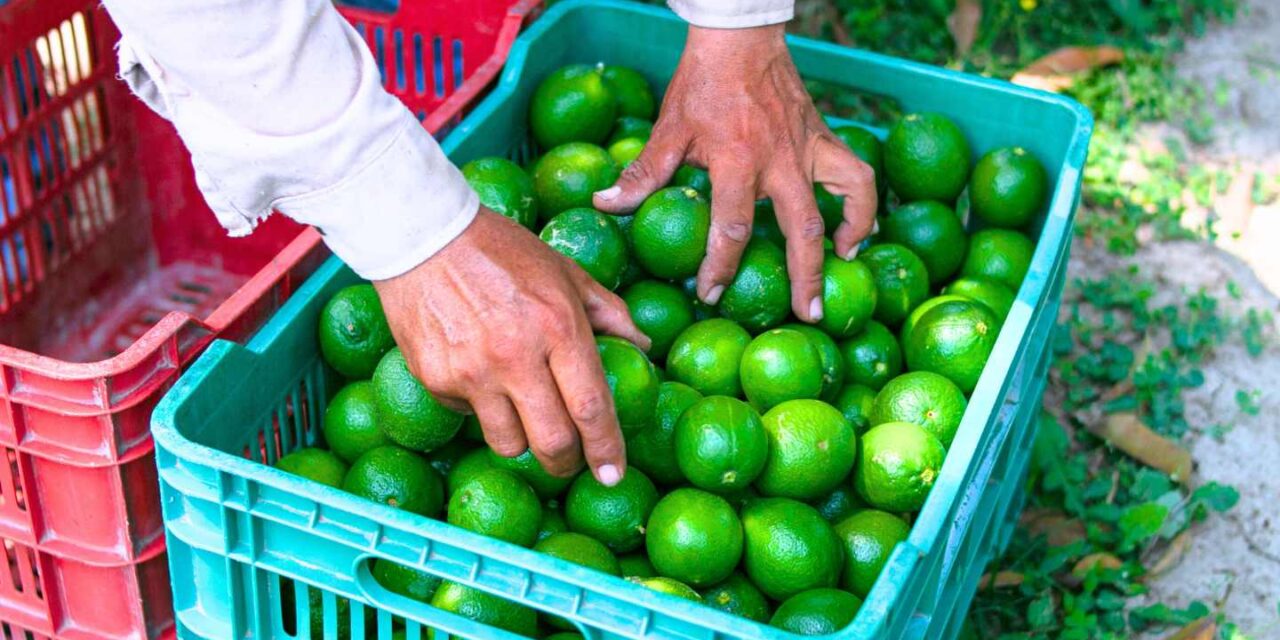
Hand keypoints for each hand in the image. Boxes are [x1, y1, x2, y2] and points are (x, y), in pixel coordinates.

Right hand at [373, 208, 650, 483]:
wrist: (421, 236)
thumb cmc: (502, 251)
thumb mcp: (565, 271)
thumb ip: (608, 311)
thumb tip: (643, 346)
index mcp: (557, 327)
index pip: (591, 408)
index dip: (606, 449)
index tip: (613, 474)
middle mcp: (515, 356)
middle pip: (552, 442)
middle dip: (566, 463)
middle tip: (569, 462)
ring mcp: (471, 371)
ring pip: (508, 443)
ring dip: (523, 441)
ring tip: (524, 418)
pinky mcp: (436, 379)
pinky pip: (469, 416)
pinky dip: (482, 409)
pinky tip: (480, 376)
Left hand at [593, 24, 876, 322]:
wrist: (740, 40)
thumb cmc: (701, 85)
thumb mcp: (668, 128)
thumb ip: (642, 172)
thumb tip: (604, 203)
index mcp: (737, 160)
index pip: (732, 226)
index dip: (720, 266)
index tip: (711, 294)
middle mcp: (780, 160)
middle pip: (801, 228)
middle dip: (804, 276)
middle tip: (804, 315)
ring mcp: (808, 150)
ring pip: (842, 200)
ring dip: (847, 239)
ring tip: (840, 272)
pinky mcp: (825, 139)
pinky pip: (858, 175)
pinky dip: (863, 205)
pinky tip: (854, 231)